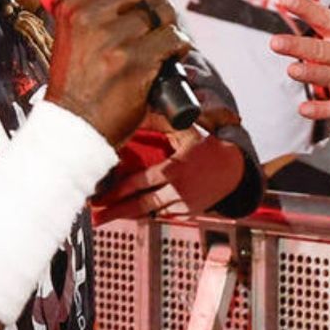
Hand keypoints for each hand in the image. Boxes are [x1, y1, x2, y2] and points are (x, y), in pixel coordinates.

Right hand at [46, 0, 191, 145]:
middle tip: (156, 25)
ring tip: (160, 47)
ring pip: (164, 14)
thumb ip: (92, 10)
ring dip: (169, 29)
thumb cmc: (77, 83)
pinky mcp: (135, 63)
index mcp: (72, 7)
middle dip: (159, 5)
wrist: (74, 127)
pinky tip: (169, 60)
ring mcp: (113, 40)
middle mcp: (89, 18)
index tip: (143, 1)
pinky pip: (174, 39)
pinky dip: (179, 49)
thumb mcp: (70, 37)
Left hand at [93, 126, 247, 222]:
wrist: (234, 169)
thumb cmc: (209, 148)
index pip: (138, 183)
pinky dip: (146, 215)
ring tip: (105, 218)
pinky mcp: (188, 213)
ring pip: (149, 213)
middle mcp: (177, 190)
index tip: (99, 196)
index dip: (116, 192)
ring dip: (127, 215)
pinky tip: (130, 215)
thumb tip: (144, 111)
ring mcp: (183, 204)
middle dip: (114, 211)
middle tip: (94, 218)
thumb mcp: (187, 136)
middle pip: (139, 205)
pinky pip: (162, 215)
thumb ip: (165, 129)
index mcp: (174, 169)